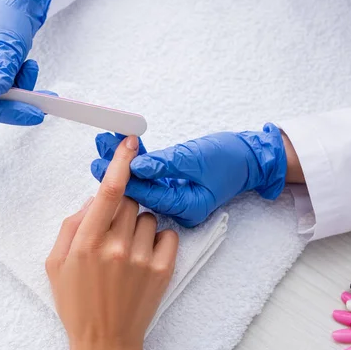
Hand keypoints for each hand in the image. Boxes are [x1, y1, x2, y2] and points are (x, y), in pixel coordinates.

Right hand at [0, 0, 54, 124]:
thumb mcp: (4, 44)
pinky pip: (9, 95)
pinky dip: (23, 85)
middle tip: (45, 102)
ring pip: (3, 102)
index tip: (34, 114)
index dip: (7, 111)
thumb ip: (1, 68)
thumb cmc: (2, 20)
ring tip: (30, 66)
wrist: (11, 7)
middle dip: (18, 103)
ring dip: (22, 89)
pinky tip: (29, 67)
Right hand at [46, 136, 179, 349]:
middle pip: (129, 199)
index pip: (108, 191)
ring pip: (147, 216)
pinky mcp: (163, 270)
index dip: (120, 162)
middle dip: (121, 203)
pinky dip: (156, 238)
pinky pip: (166, 234)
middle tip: (112, 226)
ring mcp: (142, 259)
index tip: (130, 142)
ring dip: (137, 224)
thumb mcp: (56, 263)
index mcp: (87, 242)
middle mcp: (117, 247)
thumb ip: (71, 224)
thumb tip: (94, 199)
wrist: (105, 341)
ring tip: (126, 249)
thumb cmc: (76, 303)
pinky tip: (143, 255)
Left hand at [90, 124, 287, 226]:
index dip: (120, 177)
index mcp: (186, 207)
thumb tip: (134, 165)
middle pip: (139, 188)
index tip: (100, 161)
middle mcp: (177, 207)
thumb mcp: (196, 158)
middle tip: (98, 146)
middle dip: (116, 168)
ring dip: (123, 162)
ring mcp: (175, 197)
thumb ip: (165, 164)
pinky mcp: (174, 186)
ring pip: (142, 180)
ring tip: (103, 142)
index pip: (146, 193)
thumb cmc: (229, 157)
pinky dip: (138, 160)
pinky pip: (151, 175)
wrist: (251, 158)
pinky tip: (122, 146)